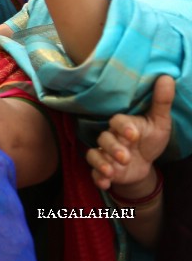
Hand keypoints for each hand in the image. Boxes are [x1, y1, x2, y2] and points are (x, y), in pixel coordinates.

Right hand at [88, 75, 173, 191]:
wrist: (144, 163)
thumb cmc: (150, 139)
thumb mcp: (159, 123)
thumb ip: (161, 102)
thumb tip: (167, 77)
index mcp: (124, 125)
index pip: (117, 121)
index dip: (123, 127)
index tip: (133, 135)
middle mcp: (111, 138)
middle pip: (103, 139)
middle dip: (113, 148)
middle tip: (125, 157)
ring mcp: (105, 154)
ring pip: (95, 154)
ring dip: (102, 163)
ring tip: (112, 172)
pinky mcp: (103, 169)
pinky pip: (93, 173)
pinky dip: (98, 178)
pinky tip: (106, 183)